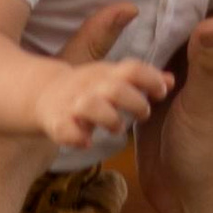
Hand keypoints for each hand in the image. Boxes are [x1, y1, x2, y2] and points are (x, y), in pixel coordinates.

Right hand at [42, 48, 171, 150]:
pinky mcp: (57, 124)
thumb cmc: (90, 88)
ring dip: (109, 118)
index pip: (133, 70)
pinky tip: (86, 142)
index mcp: (109, 75)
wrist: (41, 94)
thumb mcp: (117, 78)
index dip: (151, 79)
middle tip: (144, 114)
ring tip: (117, 129)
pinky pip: (64, 129)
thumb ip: (144, 80)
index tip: (162, 92)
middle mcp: (92, 87)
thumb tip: (172, 80)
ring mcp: (73, 105)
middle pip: (116, 88)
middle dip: (135, 102)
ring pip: (91, 106)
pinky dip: (76, 136)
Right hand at [137, 14, 212, 212]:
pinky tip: (98, 40)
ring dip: (138, 23)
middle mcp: (194, 67)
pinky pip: (134, 73)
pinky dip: (121, 57)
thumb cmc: (209, 150)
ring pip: (155, 44)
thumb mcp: (206, 102)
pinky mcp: (151, 106)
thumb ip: (208, 61)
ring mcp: (172, 87)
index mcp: (211, 59)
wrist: (195, 200)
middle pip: (179, 19)